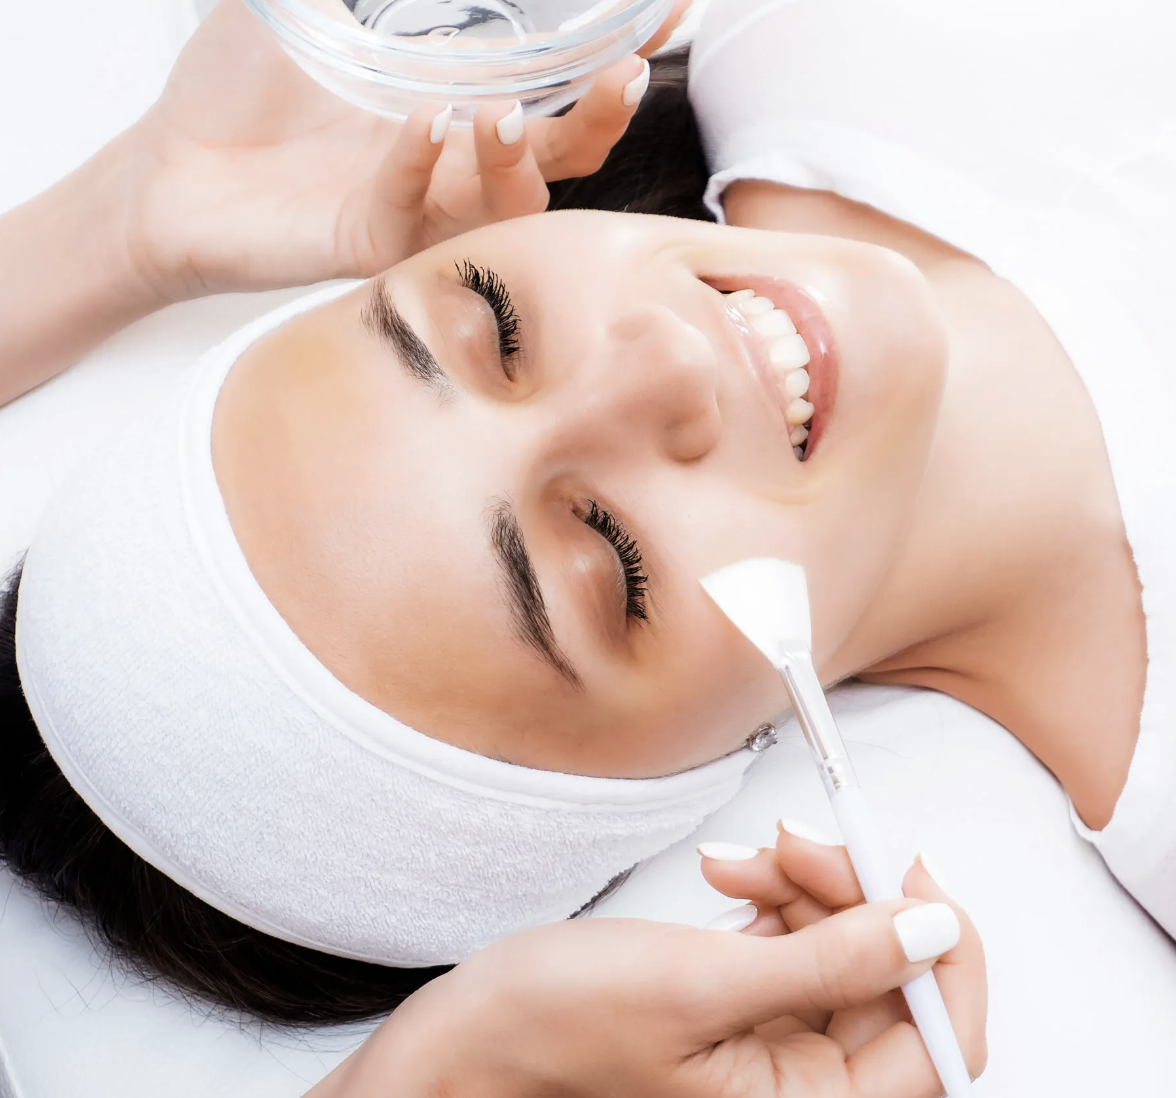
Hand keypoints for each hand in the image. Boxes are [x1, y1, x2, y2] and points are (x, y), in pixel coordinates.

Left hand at [123, 0, 685, 300]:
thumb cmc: (241, 85)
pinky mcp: (371, 243)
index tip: (665, 10)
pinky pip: (413, 214)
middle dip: (599, 117)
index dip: (614, 49)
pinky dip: (420, 164)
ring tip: (499, 113)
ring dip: (519, 160)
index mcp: (456, 100)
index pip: (557, 85)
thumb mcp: (309, 4)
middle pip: (561, 156)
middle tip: (623, 74)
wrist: (169, 168)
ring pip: (509, 205)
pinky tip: (421, 122)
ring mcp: (419, 207)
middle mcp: (454, 161)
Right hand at [306, 867, 984, 1097]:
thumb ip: (829, 960)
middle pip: (888, 978)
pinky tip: (732, 874)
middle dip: (852, 895)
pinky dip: (775, 895)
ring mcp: (774, 1044)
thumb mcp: (700, 984)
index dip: (942, 951)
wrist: (473, 1031)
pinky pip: (795, 939)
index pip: (937, 1043)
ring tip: (745, 860)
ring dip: (806, 885)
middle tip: (799, 841)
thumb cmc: (560, 1027)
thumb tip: (932, 928)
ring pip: (841, 946)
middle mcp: (802, 1086)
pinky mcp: (744, 1006)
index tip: (914, 871)